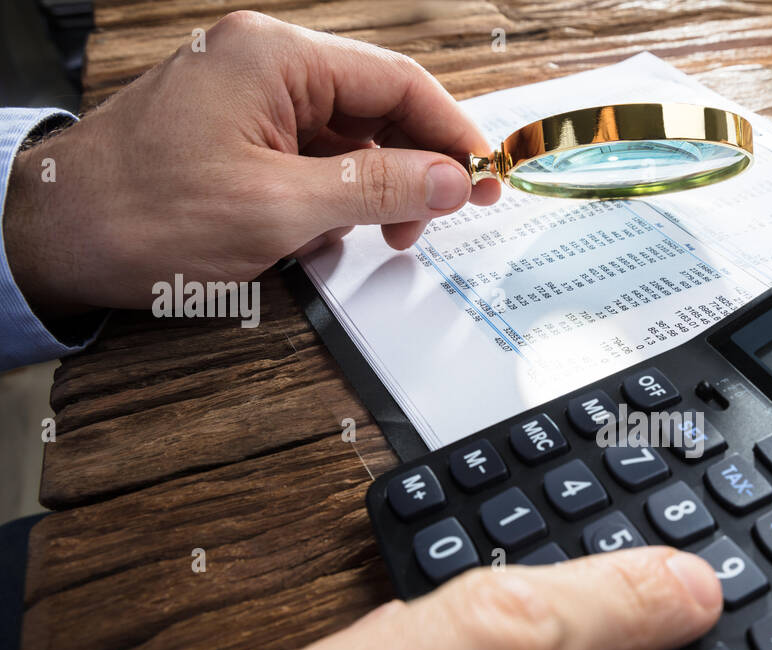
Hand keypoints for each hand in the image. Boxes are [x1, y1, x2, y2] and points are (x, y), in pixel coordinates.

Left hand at [2, 10, 499, 316]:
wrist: (53, 238)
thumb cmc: (142, 215)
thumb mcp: (279, 210)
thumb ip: (376, 189)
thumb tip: (450, 180)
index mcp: (275, 58)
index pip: (396, 82)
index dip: (451, 133)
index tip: (486, 178)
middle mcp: (262, 63)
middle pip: (375, 107)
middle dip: (411, 170)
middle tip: (434, 223)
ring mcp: (246, 96)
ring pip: (346, 137)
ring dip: (370, 189)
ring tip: (376, 238)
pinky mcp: (234, 130)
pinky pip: (308, 155)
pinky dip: (330, 196)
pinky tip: (323, 234)